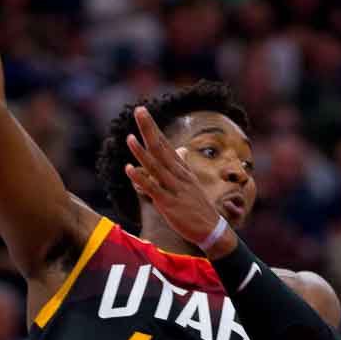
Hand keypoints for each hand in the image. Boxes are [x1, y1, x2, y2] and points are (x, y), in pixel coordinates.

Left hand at [125, 106, 226, 247]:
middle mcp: (178, 175)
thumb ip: (182, 164)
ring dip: (142, 152)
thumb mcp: (191, 181)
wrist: (211, 229)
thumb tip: (181, 149)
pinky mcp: (169, 203)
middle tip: (139, 110)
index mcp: (181, 169)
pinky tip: (129, 168)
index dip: (153, 128)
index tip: (142, 111)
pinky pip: (153, 189)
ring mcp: (174, 188)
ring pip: (156, 167)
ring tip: (129, 137)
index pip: (165, 143)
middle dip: (149, 129)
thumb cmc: (198, 206)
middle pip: (160, 148)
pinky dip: (141, 178)